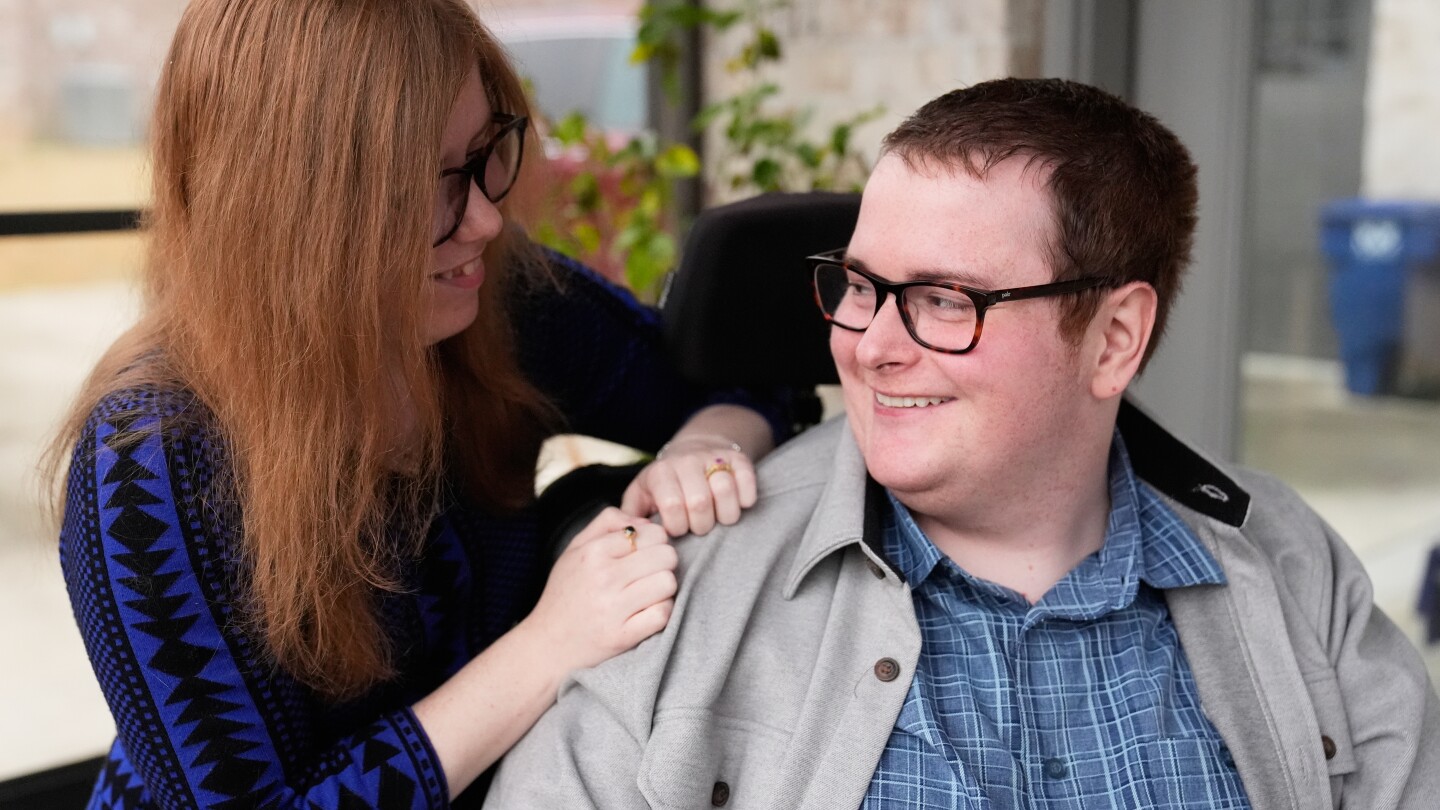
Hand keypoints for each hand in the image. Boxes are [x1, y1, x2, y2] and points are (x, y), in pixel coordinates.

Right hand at [521, 508, 676, 674]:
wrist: (547, 645)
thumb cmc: (565, 593)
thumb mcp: (575, 549)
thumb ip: (607, 523)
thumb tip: (645, 520)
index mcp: (593, 552)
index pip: (651, 533)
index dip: (655, 542)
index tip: (646, 554)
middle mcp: (603, 577)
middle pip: (666, 555)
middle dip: (663, 563)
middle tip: (650, 574)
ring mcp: (613, 608)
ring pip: (668, 583)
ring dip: (663, 589)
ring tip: (648, 593)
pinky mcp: (622, 636)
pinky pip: (663, 614)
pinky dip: (660, 613)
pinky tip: (646, 613)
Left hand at [621, 437, 756, 536]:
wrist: (692, 450)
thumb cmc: (663, 485)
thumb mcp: (640, 496)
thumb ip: (629, 517)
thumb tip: (629, 537)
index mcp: (661, 472)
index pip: (671, 505)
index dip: (677, 526)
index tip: (677, 528)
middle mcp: (687, 461)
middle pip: (700, 501)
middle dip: (701, 525)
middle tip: (699, 527)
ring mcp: (714, 457)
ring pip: (725, 489)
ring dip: (725, 515)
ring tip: (718, 519)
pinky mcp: (738, 458)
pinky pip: (747, 480)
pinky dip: (746, 498)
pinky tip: (737, 505)